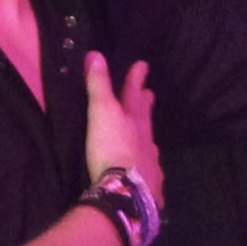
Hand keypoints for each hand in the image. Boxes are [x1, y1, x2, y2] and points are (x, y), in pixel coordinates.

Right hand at [81, 51, 159, 204]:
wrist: (127, 191)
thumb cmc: (112, 146)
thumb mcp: (102, 111)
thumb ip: (99, 85)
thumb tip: (96, 54)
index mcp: (136, 121)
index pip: (135, 94)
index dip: (136, 79)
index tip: (143, 65)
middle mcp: (147, 140)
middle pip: (146, 119)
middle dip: (146, 106)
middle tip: (150, 94)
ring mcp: (151, 164)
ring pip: (149, 145)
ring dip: (146, 138)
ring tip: (146, 136)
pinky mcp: (150, 186)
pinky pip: (149, 171)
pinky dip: (146, 167)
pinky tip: (146, 171)